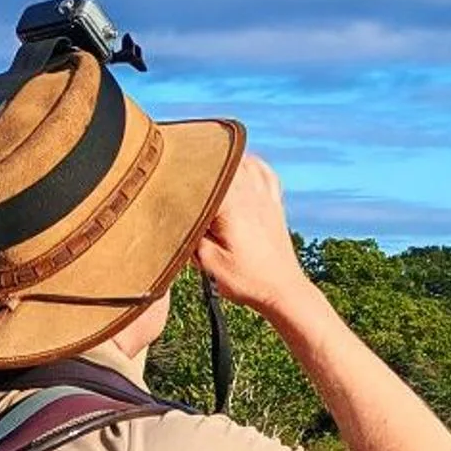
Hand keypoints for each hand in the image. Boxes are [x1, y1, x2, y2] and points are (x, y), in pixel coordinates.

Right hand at [194, 154, 313, 316]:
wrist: (283, 290)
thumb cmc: (247, 281)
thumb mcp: (210, 264)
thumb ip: (192, 237)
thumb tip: (178, 218)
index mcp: (232, 207)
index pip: (203, 178)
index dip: (183, 175)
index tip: (167, 175)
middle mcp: (251, 195)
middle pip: (223, 164)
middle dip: (202, 163)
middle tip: (182, 165)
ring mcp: (266, 197)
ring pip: (244, 163)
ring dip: (225, 160)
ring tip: (207, 162)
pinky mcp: (275, 204)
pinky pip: (265, 172)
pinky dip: (252, 164)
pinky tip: (242, 165)